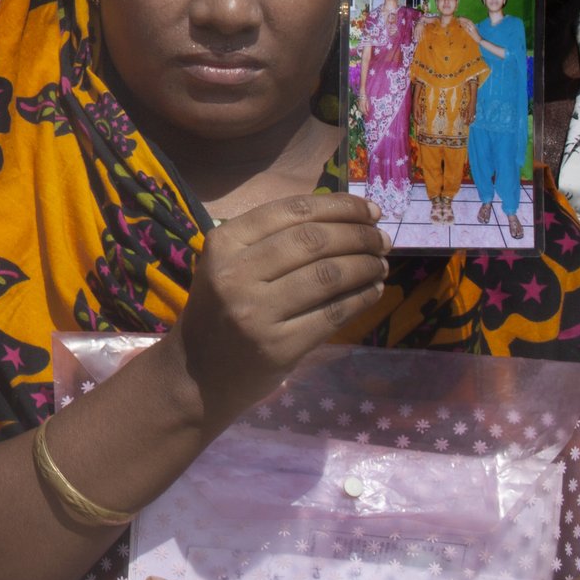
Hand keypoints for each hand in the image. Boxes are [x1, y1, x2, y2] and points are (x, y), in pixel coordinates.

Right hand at [169, 193, 387, 426]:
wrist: (196, 373)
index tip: (370, 210)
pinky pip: (332, 314)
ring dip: (365, 265)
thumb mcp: (230, 264)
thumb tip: (346, 218)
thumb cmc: (221, 310)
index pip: (291, 211)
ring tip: (380, 264)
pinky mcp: (278, 347)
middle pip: (314, 240)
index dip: (339, 206)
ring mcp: (255, 312)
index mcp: (223, 242)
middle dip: (358, 235)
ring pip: (327, 275)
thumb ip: (273, 240)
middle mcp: (235, 273)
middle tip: (382, 240)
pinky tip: (374, 291)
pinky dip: (361, 298)